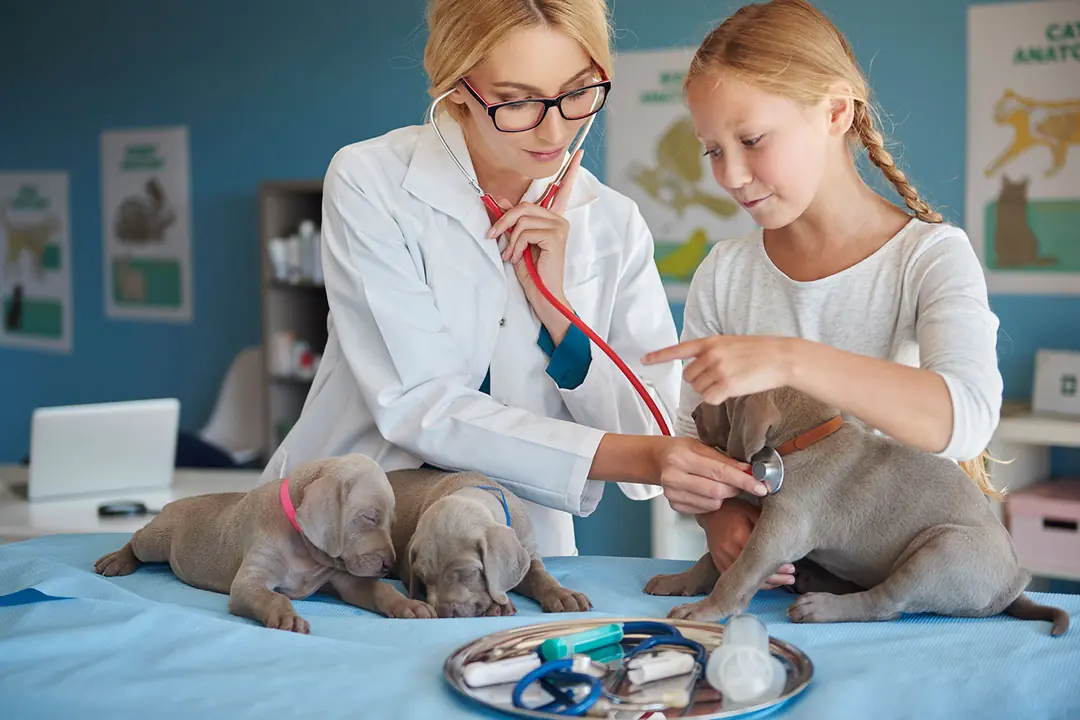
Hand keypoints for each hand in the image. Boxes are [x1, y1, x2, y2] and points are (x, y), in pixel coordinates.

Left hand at [487, 150, 582, 325]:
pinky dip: (515, 244)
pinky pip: (525, 230)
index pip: (564, 189)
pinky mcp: (556, 235)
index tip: (581, 152)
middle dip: (504, 221)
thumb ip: (513, 221)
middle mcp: (559, 219)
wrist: (543, 294)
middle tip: (493, 237)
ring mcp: (559, 226)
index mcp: (553, 219)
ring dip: (509, 239)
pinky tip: (519, 258)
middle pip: (525, 206)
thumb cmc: (532, 272)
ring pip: (522, 218)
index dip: (572, 170)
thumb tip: (499, 201)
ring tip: (511, 255)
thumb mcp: (517, 241)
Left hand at [643, 335, 796, 404]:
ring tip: (729, 382)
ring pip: (698, 389)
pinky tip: (731, 391)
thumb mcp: (732, 343)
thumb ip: (713, 351)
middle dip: (699, 381)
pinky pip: (709, 399)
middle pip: (688, 376)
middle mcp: (710, 354)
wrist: (781, 357)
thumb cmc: (760, 351)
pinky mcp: (726, 384)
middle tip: (719, 379)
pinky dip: (717, 399)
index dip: (659, 356)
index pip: (679, 349)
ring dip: (709, 391)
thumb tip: (701, 365)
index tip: (644, 360)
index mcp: (710, 342)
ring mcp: (717, 369)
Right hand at [652, 436, 767, 514]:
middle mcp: (674, 477)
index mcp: (681, 458)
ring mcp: (673, 494)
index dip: (743, 480)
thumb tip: (750, 471)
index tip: (760, 486)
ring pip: (713, 503)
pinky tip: (708, 491)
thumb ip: (725, 460)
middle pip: (717, 491)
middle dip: (736, 488)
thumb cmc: (680, 450)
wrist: (657, 460)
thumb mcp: (701, 446)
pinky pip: (704, 509)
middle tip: (744, 483)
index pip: (719, 472)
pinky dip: (713, 502)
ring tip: (721, 484)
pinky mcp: (675, 505)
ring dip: (725, 496)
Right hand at [698, 499, 795, 588]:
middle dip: (776, 578)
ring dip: (766, 583)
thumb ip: (767, 526)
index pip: (762, 557)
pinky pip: (737, 579)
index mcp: (739, 536)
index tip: (791, 568)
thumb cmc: (734, 510)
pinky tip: (765, 582)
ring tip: (782, 581)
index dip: (778, 566)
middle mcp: (729, 550)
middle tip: (791, 578)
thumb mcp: (753, 512)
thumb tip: (788, 538)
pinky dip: (751, 583)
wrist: (712, 513)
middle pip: (754, 572)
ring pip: (746, 579)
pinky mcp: (719, 563)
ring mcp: (722, 559)